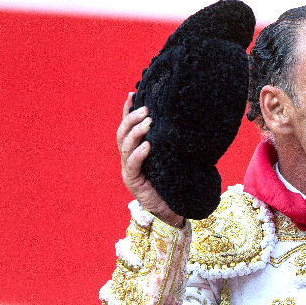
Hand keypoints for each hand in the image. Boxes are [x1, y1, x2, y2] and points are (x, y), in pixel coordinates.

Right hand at [117, 93, 184, 227]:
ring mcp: (129, 171)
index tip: (132, 94)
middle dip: (131, 119)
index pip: (127, 128)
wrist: (173, 210)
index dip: (127, 111)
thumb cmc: (174, 183)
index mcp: (135, 152)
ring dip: (136, 133)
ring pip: (125, 147)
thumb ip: (169, 143)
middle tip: (146, 110)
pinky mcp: (133, 183)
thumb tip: (183, 121)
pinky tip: (147, 146)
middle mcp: (128, 159)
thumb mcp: (172, 158)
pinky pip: (133, 165)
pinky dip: (139, 154)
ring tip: (148, 123)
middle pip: (122, 134)